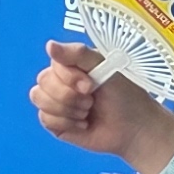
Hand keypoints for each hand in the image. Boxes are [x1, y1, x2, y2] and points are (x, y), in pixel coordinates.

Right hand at [34, 38, 173, 172]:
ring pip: (40, 99)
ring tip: (87, 112)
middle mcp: (62, 82)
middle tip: (91, 100)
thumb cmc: (125, 97)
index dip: (69, 77)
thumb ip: (77, 53)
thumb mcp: (105, 67)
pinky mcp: (55, 122)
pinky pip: (45, 118)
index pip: (53, 64)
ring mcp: (56, 102)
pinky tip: (83, 124)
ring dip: (68, 109)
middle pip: (43, 82)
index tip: (90, 85)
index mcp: (73, 66)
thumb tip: (50, 45)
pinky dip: (67, 123)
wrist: (134, 128)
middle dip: (69, 95)